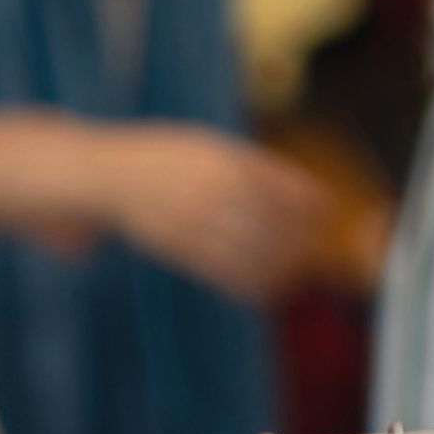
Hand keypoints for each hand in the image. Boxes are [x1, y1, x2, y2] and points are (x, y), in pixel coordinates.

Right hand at [103, 126, 330, 303]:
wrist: (107, 175)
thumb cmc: (166, 157)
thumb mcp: (211, 146)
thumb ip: (254, 166)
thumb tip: (303, 193)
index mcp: (227, 160)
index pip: (287, 188)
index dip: (313, 205)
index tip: (326, 214)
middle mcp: (214, 189)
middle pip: (276, 223)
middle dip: (301, 241)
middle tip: (312, 249)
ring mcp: (196, 220)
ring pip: (254, 252)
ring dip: (282, 267)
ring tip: (293, 273)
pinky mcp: (179, 247)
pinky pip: (224, 272)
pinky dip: (251, 283)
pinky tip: (266, 288)